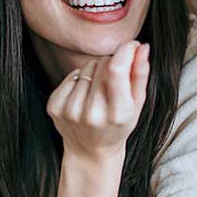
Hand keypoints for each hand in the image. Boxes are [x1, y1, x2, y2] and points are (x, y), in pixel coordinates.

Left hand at [47, 40, 149, 159]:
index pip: (117, 70)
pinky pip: (70, 75)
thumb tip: (141, 47)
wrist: (90, 151)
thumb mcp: (137, 105)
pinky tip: (84, 96)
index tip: (132, 46)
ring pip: (86, 67)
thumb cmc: (118, 125)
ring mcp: (70, 111)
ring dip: (95, 72)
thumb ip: (140, 75)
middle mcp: (91, 114)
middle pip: (102, 64)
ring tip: (98, 92)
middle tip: (114, 82)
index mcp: (117, 115)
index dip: (125, 51)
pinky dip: (79, 80)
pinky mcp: (54, 107)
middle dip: (112, 64)